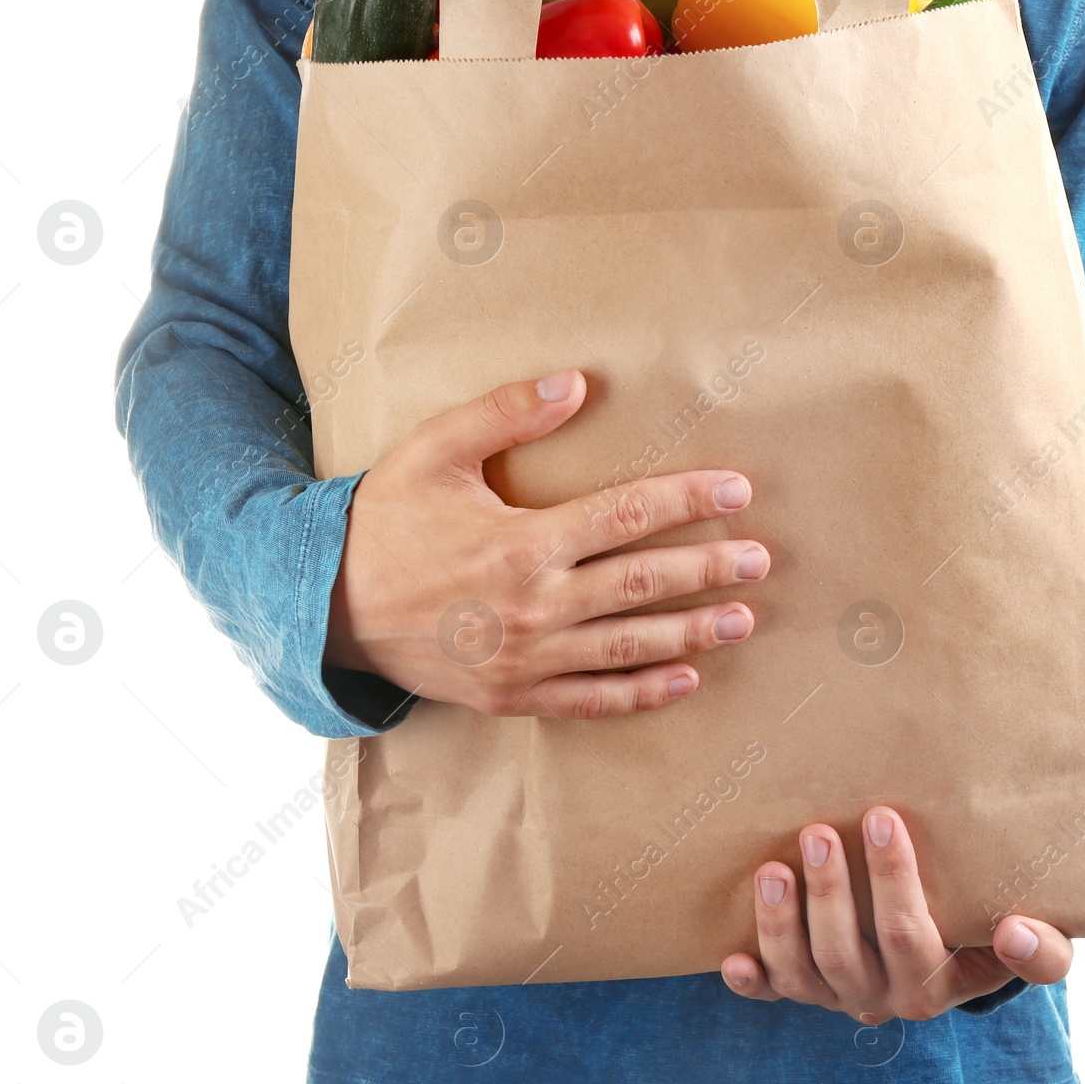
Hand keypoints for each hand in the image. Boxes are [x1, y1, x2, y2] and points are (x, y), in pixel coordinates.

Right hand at [324, 370, 768, 718]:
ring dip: (691, 632)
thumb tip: (578, 384)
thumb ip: (505, 415)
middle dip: (708, 568)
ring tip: (743, 620)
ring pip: (628, 645)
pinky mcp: (512, 695)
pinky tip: (685, 680)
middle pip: (642, 582)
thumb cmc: (383, 521)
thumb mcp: (434, 451)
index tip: (738, 491)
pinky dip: (641, 693)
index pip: (628, 515)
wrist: (323, 607)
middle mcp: (535, 604)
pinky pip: (591, 700)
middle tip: (761, 560)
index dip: (689, 500)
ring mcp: (527, 658)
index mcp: (524, 541)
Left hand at [721, 807, 1071, 1022]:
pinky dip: (752, 981)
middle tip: (816, 831)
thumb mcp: (1031, 941)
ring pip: (805, 974)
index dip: (895, 881)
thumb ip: (1043, 949)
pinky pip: (775, 994)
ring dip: (782, 924)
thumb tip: (1022, 931)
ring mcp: (843, 995)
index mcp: (942, 981)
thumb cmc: (989, 929)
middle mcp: (889, 996)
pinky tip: (731, 959)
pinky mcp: (808, 991)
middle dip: (829, 893)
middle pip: (849, 954)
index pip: (914, 936)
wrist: (959, 963)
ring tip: (771, 869)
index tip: (881, 816)